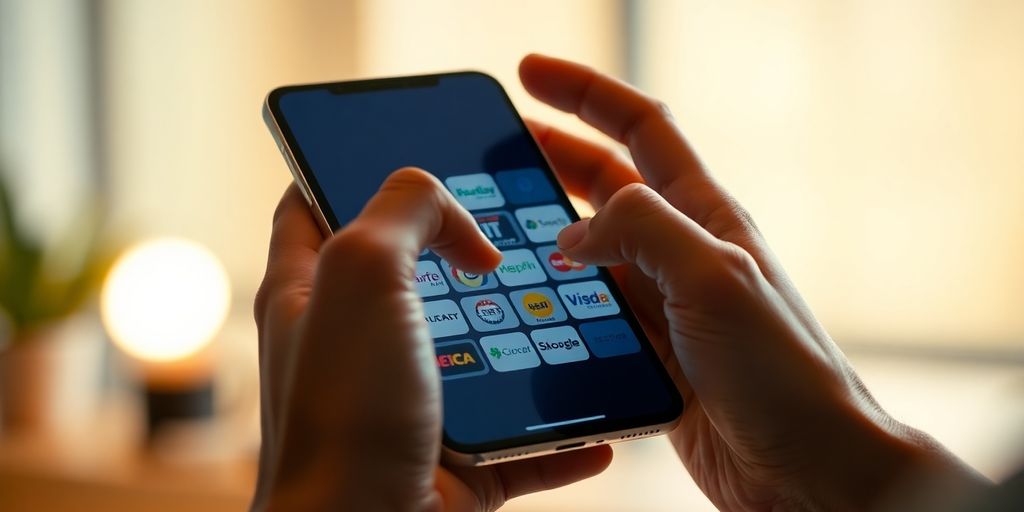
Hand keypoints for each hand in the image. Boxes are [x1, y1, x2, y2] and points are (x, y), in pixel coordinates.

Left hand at [252, 169, 611, 510]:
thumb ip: (403, 208)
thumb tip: (457, 219)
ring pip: (480, 356)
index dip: (347, 163)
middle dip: (464, 249)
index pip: (312, 202)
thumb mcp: (362, 271)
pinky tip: (598, 420)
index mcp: (312, 293)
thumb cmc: (344, 410)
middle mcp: (355, 347)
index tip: (405, 146)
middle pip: (414, 275)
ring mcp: (407, 405)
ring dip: (528, 339)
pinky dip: (562, 434)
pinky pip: (522, 441)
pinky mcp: (455, 462)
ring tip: (575, 310)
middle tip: (516, 226)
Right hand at [519, 54, 987, 510]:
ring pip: (595, 251)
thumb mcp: (714, 277)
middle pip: (608, 185)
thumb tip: (573, 232)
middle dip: (553, 157)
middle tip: (497, 148)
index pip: (641, 128)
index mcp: (705, 216)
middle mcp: (683, 252)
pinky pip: (593, 313)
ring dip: (548, 231)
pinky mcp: (651, 355)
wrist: (807, 467)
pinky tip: (529, 305)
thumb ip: (643, 231)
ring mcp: (665, 305)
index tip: (530, 74)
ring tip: (497, 223)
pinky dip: (558, 300)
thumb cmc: (783, 372)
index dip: (585, 93)